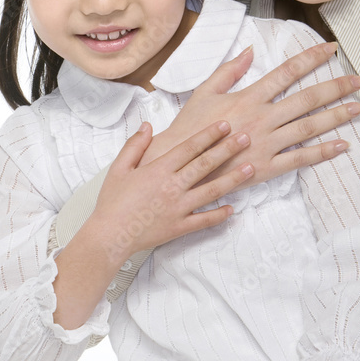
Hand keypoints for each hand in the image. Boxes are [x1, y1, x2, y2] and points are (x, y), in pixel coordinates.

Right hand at [93, 119, 254, 262]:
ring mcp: (179, 207)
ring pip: (211, 190)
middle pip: (205, 164)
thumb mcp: (119, 168)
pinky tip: (232, 208)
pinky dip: (219, 215)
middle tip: (246, 138)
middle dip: (227, 149)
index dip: (209, 135)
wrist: (109, 235)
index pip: (189, 147)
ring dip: (233, 178)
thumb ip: (135, 145)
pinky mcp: (179, 226)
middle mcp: (172, 186)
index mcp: (158, 170)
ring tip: (250, 168)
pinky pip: (204, 220)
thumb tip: (147, 125)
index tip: (225, 124)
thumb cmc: (112, 202)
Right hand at [141, 44, 359, 185]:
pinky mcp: (267, 166)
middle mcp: (263, 117)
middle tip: (359, 80)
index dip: (312, 58)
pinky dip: (323, 152)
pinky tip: (343, 145)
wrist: (180, 163)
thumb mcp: (205, 91)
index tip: (332, 49)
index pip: (288, 71)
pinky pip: (301, 159)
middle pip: (308, 99)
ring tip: (358, 108)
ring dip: (336, 116)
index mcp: (249, 96)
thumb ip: (229, 70)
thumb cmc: (191, 127)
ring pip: (310, 127)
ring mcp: (267, 142)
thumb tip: (250, 50)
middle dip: (337, 87)